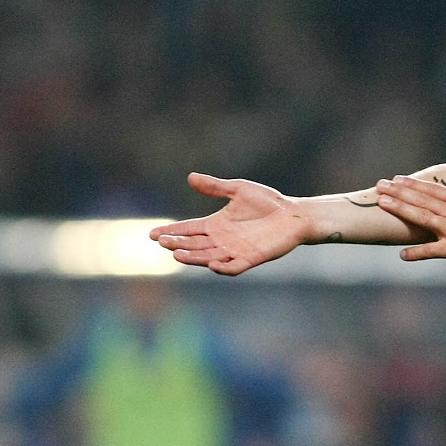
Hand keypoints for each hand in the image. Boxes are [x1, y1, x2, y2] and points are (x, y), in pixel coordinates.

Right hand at [149, 172, 310, 274]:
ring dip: (193, 257)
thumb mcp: (239, 190)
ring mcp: (236, 251)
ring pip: (208, 257)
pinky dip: (223, 267)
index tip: (152, 234)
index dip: (171, 232)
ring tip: (176, 254)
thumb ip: (215, 187)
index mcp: (216, 225)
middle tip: (162, 242)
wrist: (293, 214)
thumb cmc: (268, 202)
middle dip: (177, 244)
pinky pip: (234, 266)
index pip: (188, 230)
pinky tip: (212, 264)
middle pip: (194, 245)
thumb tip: (190, 177)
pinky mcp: (252, 258)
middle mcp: (222, 240)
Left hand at [375, 169, 445, 266]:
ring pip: (422, 217)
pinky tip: (402, 255)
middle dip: (398, 192)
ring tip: (382, 204)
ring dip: (401, 210)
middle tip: (379, 186)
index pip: (432, 190)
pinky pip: (433, 251)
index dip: (413, 184)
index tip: (397, 179)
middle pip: (421, 199)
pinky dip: (417, 253)